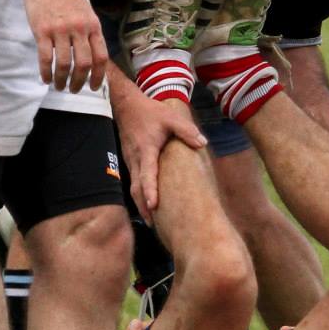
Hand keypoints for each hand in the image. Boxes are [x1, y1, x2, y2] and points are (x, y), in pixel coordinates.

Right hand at [23, 0, 108, 92]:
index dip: (99, 76)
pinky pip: (46, 58)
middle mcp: (80, 29)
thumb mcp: (86, 10)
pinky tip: (45, 78)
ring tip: (59, 86)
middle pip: (84, 64)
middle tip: (75, 90)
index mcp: (93, 26)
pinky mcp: (42, 31)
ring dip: (63, 80)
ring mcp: (61, 30)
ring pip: (65, 64)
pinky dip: (46, 72)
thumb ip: (89, 30)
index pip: (101, 57)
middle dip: (80, 81)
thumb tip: (92, 52)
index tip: (95, 87)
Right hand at [116, 92, 206, 221]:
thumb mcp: (171, 117)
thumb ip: (186, 130)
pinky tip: (146, 204)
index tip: (154, 205)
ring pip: (133, 188)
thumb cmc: (150, 112)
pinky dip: (138, 195)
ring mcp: (130, 162)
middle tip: (153, 225)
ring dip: (140, 204)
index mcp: (146, 150)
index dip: (150, 191)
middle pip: (136, 188)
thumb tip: (202, 143)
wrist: (126, 105)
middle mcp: (135, 159)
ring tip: (151, 221)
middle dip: (144, 207)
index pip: (147, 174)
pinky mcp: (130, 162)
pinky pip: (133, 182)